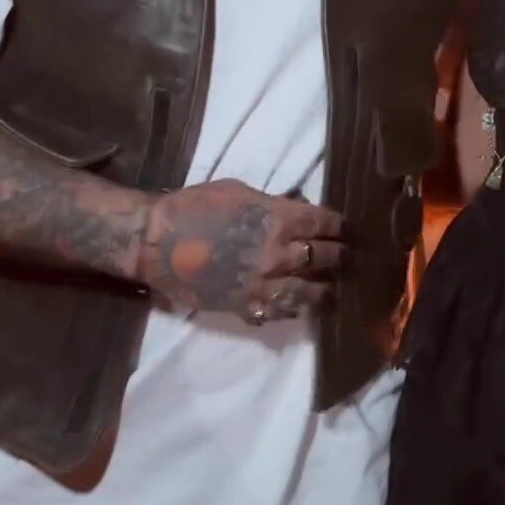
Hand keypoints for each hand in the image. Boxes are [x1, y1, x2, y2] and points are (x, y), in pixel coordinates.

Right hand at [136, 179, 343, 324]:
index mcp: (279, 220)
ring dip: (326, 290)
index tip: (346, 228)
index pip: (324, 224)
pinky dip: (295, 309)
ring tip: (333, 289)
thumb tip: (295, 209)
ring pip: (311, 293)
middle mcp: (279, 255)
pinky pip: (281, 312)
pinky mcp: (247, 306)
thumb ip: (273, 204)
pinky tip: (302, 306)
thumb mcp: (239, 191)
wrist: (156, 241)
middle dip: (341, 256)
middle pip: (325, 258)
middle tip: (348, 257)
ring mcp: (265, 284)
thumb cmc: (194, 206)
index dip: (339, 226)